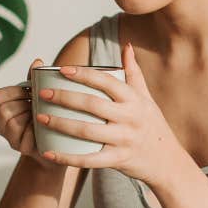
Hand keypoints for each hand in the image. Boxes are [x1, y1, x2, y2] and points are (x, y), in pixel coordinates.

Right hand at [0, 58, 61, 169]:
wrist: (60, 145)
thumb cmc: (48, 116)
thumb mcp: (41, 96)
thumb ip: (36, 80)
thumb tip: (37, 61)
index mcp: (4, 108)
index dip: (13, 92)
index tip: (30, 92)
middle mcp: (2, 124)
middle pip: (3, 109)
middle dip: (24, 105)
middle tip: (40, 105)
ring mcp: (11, 138)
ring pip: (12, 123)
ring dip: (30, 117)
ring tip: (44, 116)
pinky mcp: (22, 149)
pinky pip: (25, 137)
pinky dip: (36, 130)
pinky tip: (46, 128)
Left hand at [34, 41, 185, 185]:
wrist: (167, 161)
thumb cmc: (152, 125)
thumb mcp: (146, 98)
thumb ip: (134, 72)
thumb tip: (127, 46)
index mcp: (134, 100)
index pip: (107, 81)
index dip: (84, 74)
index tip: (62, 70)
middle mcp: (130, 118)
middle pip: (93, 104)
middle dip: (65, 97)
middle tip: (43, 93)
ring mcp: (124, 140)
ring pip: (88, 131)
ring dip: (61, 124)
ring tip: (40, 118)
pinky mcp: (118, 160)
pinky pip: (89, 160)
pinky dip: (67, 157)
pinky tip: (48, 152)